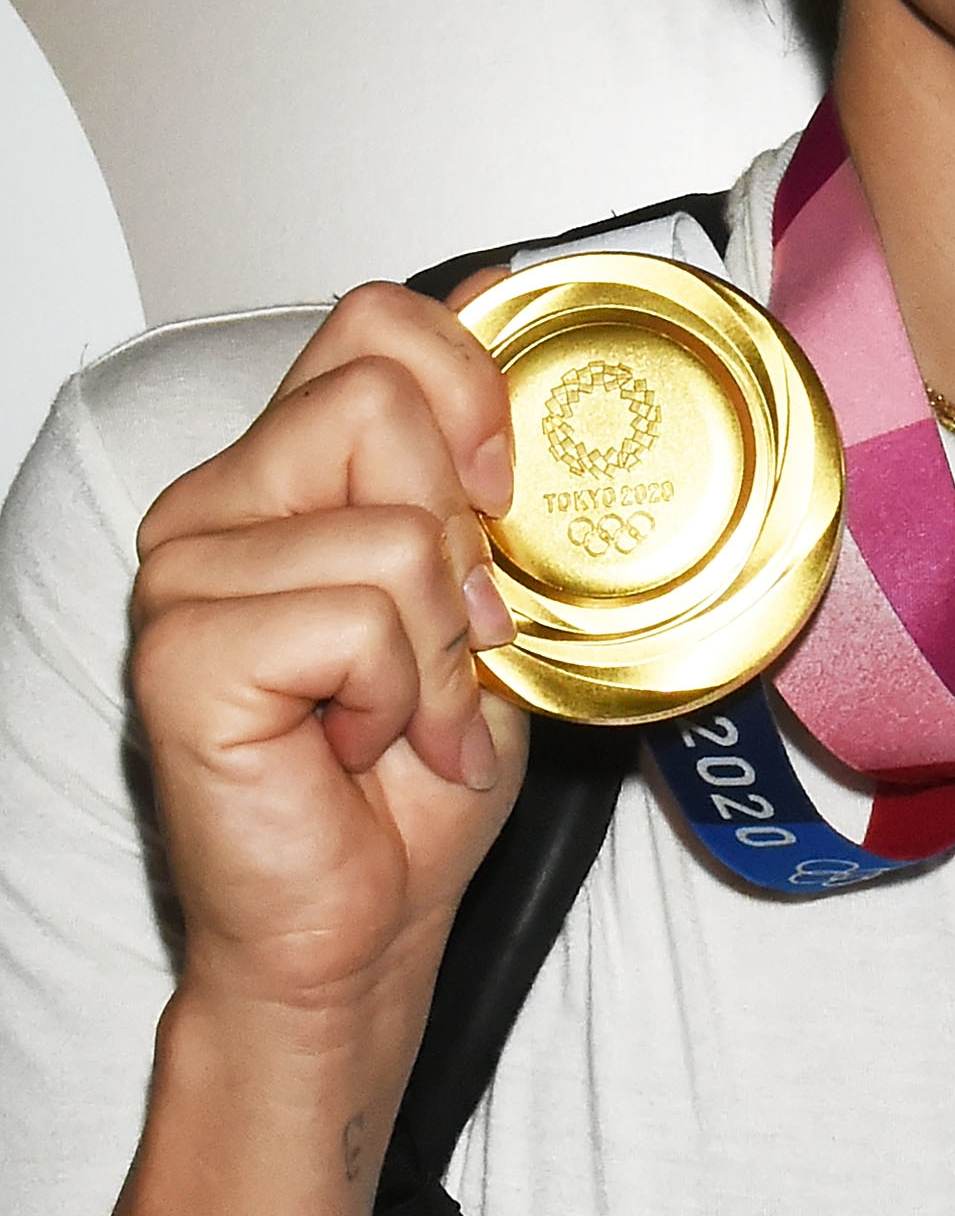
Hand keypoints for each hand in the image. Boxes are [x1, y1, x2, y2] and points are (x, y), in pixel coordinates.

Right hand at [130, 282, 528, 1027]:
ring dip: (439, 645)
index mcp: (283, 472)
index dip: (470, 386)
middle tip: (448, 639)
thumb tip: (510, 289)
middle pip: (381, 397)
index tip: (500, 493)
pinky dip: (397, 693)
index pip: (376, 321)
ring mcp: (185, 573)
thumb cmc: (414, 776)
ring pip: (391, 524)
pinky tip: (359, 744)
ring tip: (404, 715)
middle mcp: (217, 506)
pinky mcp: (182, 650)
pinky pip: (355, 616)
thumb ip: (482, 459)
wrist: (360, 926)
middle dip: (461, 533)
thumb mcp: (487, 592)